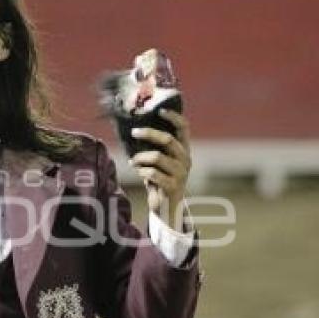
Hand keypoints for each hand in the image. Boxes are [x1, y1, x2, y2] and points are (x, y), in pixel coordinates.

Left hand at [129, 109, 191, 230]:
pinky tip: (139, 172)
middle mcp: (185, 159)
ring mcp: (181, 173)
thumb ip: (154, 147)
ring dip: (140, 158)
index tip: (160, 110)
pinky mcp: (173, 186)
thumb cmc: (159, 179)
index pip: (184, 128)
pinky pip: (152, 173)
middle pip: (167, 139)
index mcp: (183, 150)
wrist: (166, 207)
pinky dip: (142, 171)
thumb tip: (135, 130)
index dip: (173, 117)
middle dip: (148, 133)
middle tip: (134, 132)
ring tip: (133, 161)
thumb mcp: (160, 162)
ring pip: (157, 157)